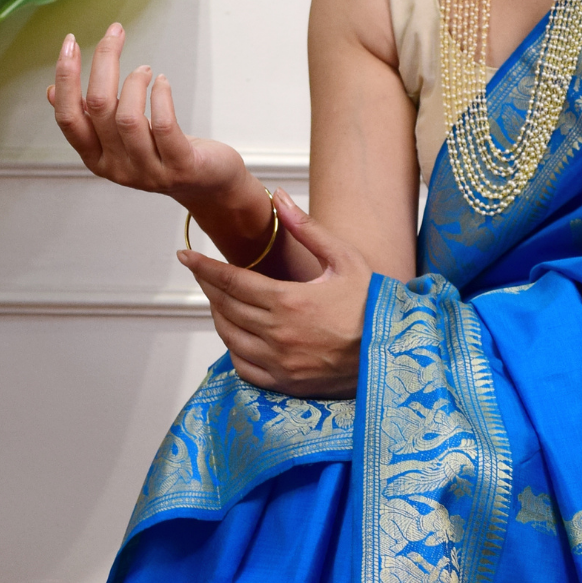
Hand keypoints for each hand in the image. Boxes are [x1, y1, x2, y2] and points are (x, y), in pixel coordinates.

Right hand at [48, 21, 245, 206]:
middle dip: (104, 61)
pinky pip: (163, 125)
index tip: (71, 42)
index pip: (68, 117)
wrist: (207, 185)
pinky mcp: (180, 167)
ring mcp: (148, 172)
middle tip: (115, 34)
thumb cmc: (162, 154)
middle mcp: (117, 169)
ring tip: (145, 69)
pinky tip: (162, 82)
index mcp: (96, 159)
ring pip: (128, 117)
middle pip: (99, 107)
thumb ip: (89, 120)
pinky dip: (161, 96)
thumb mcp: (119, 139)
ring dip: (135, 81)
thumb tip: (51, 93)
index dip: (66, 77)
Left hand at [178, 192, 371, 396]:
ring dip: (218, 315)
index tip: (185, 256)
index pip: (231, 281)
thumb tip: (280, 199)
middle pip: (225, 307)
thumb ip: (308, 230)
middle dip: (209, 286)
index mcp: (288, 301)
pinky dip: (233, 349)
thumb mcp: (345, 260)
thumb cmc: (374, 305)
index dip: (203, 267)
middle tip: (202, 272)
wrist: (396, 354)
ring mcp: (279, 363)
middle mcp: (277, 334)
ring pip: (229, 336)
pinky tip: (237, 335)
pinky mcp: (285, 383)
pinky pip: (243, 367)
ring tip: (219, 300)